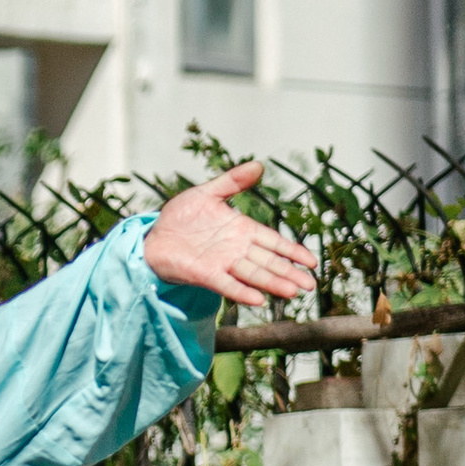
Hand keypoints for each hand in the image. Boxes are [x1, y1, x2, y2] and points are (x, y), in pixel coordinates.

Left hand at [142, 160, 318, 315]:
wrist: (152, 236)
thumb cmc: (180, 217)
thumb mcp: (206, 193)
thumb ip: (232, 182)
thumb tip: (259, 165)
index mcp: (242, 230)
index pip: (274, 242)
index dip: (293, 251)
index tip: (312, 262)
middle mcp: (237, 249)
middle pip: (269, 262)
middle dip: (290, 272)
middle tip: (311, 285)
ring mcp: (222, 263)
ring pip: (253, 274)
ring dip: (273, 283)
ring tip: (292, 292)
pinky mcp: (205, 274)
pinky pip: (227, 284)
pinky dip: (241, 291)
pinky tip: (258, 300)